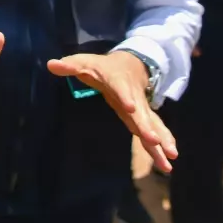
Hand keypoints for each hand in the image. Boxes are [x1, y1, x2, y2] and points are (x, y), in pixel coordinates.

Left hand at [47, 51, 177, 173]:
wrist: (129, 64)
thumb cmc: (103, 66)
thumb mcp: (85, 62)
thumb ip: (70, 65)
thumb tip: (51, 64)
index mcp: (117, 82)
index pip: (121, 89)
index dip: (125, 97)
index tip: (130, 107)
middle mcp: (133, 97)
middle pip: (141, 113)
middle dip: (148, 127)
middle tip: (155, 141)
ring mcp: (141, 108)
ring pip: (152, 124)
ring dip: (162, 140)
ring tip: (171, 157)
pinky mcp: (143, 117)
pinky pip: (155, 130)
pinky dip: (164, 143)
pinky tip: (169, 161)